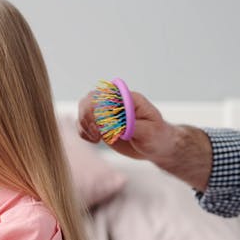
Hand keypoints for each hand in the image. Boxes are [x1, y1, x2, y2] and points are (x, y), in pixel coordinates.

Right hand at [76, 90, 212, 190]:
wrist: (156, 146)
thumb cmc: (157, 136)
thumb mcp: (149, 132)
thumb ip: (132, 125)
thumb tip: (114, 122)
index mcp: (128, 98)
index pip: (105, 94)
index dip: (98, 108)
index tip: (102, 127)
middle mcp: (114, 102)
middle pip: (90, 99)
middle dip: (87, 117)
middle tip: (97, 135)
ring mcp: (105, 112)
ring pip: (83, 109)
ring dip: (84, 126)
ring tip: (97, 139)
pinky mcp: (100, 123)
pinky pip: (82, 123)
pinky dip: (83, 132)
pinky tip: (95, 141)